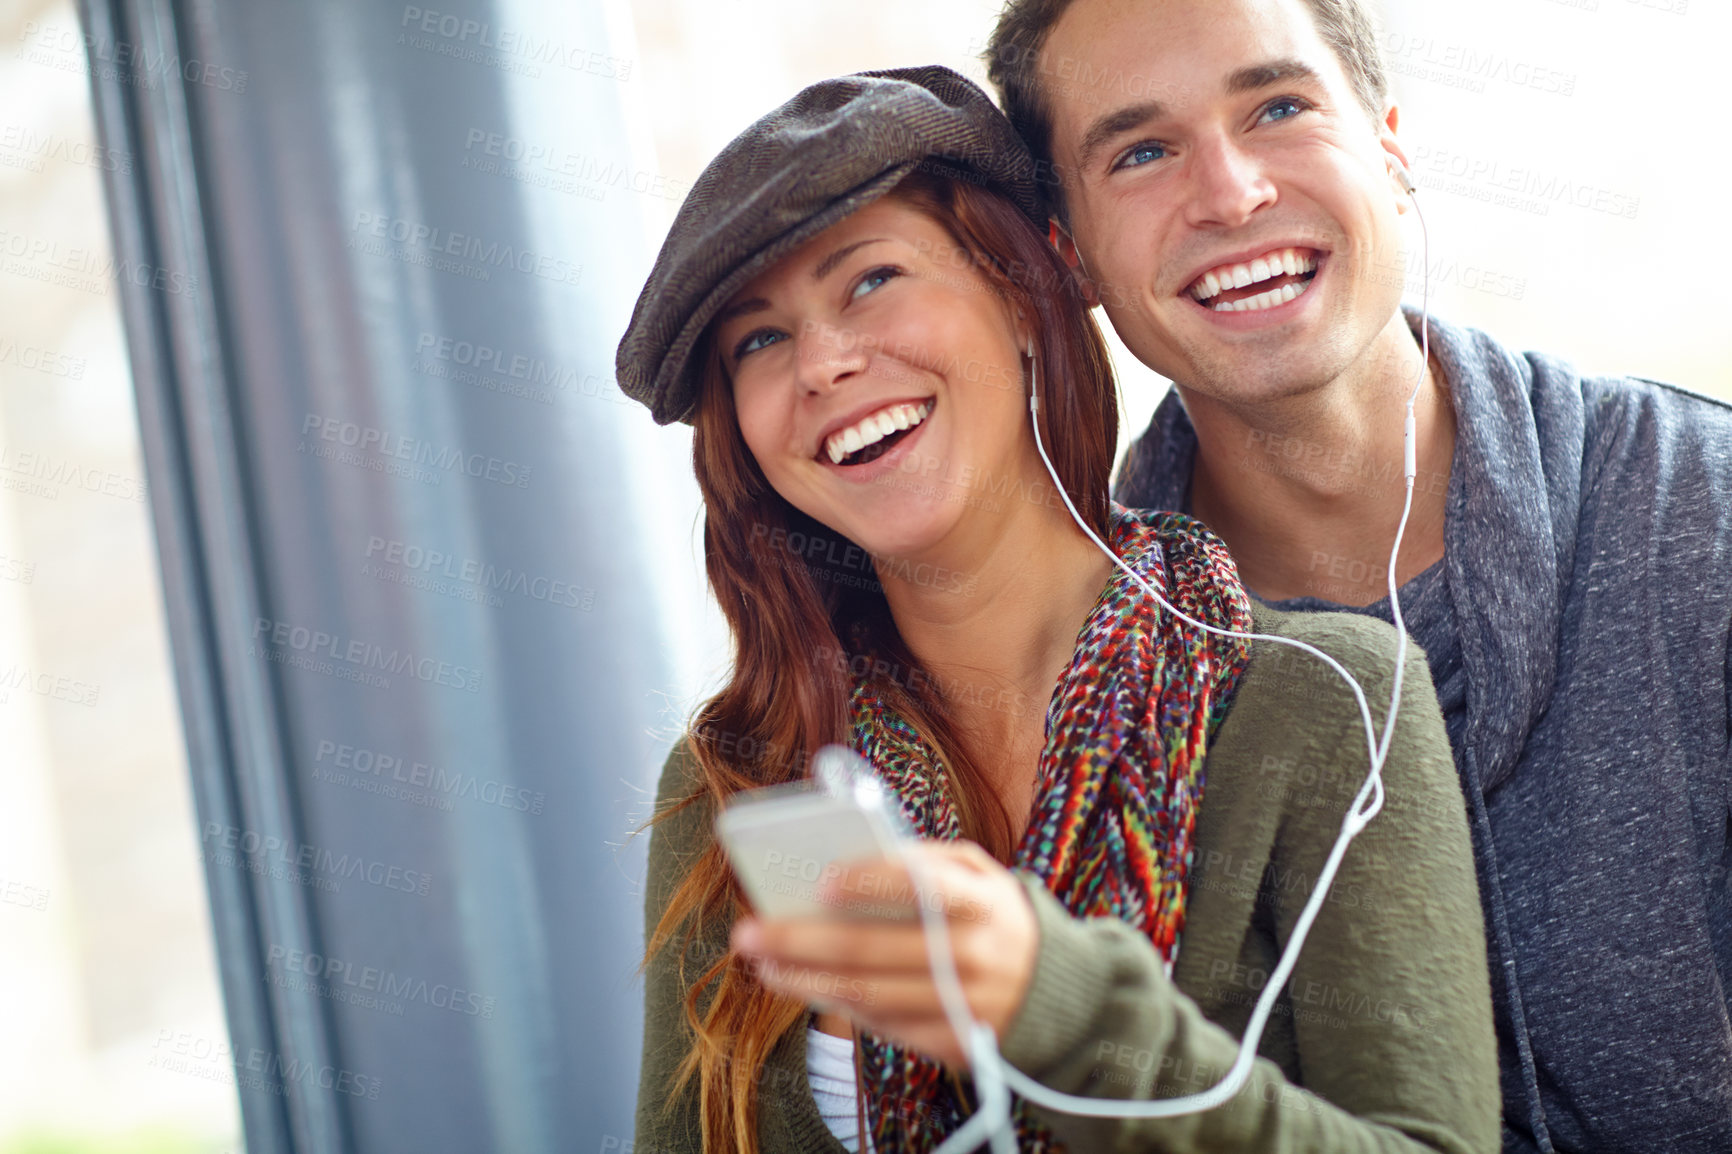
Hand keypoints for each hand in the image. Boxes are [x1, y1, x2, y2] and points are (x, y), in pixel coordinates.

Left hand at [729, 839, 1038, 1068]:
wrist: (1060, 993)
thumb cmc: (994, 916)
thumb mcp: (978, 873)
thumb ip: (922, 859)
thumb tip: (849, 858)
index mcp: (981, 901)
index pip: (922, 886)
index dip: (870, 882)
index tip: (819, 880)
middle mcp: (974, 955)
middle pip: (873, 950)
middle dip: (802, 940)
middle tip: (750, 933)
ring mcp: (964, 1006)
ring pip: (867, 995)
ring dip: (805, 981)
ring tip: (764, 965)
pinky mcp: (954, 1044)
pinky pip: (883, 1025)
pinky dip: (838, 1006)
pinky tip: (804, 986)